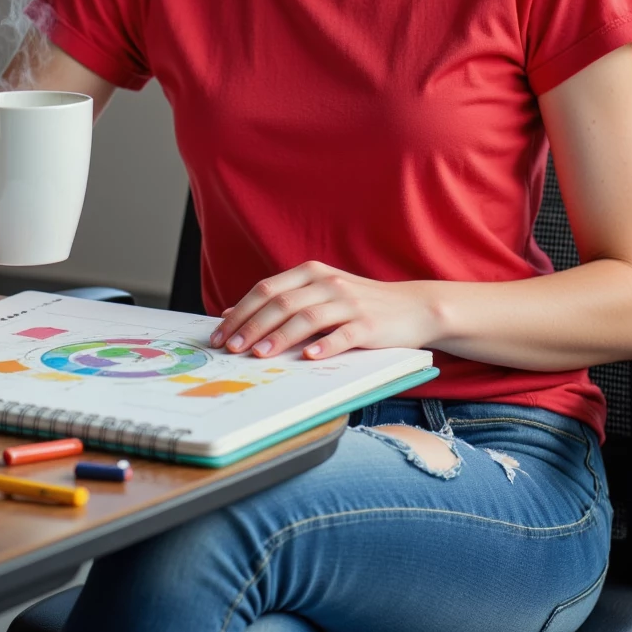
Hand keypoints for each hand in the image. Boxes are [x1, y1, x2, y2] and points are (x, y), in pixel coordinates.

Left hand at [208, 261, 435, 360]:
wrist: (413, 306)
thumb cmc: (358, 304)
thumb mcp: (319, 295)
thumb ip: (282, 301)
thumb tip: (234, 314)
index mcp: (311, 272)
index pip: (266, 290)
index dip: (240, 312)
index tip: (219, 334)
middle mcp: (328, 283)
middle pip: (281, 303)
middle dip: (252, 327)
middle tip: (232, 349)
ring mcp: (349, 302)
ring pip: (307, 318)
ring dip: (280, 337)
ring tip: (259, 355)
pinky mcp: (369, 324)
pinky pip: (344, 334)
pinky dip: (325, 346)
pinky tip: (309, 358)